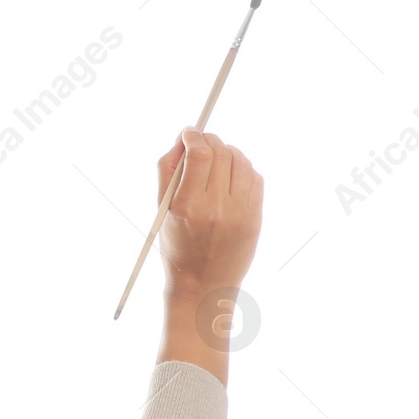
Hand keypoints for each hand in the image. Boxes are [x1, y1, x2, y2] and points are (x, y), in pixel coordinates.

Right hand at [156, 128, 263, 299]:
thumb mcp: (162, 213)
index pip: (199, 154)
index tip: (190, 133)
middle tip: (202, 143)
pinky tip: (231, 177)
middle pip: (221, 152)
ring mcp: (240, 212)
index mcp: (187, 207)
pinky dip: (243, 169)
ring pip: (240, 161)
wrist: (202, 285)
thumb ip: (168, 173)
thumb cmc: (177, 248)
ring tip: (217, 160)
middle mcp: (215, 208)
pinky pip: (254, 177)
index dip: (195, 136)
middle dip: (210, 141)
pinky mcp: (255, 216)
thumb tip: (183, 141)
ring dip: (228, 152)